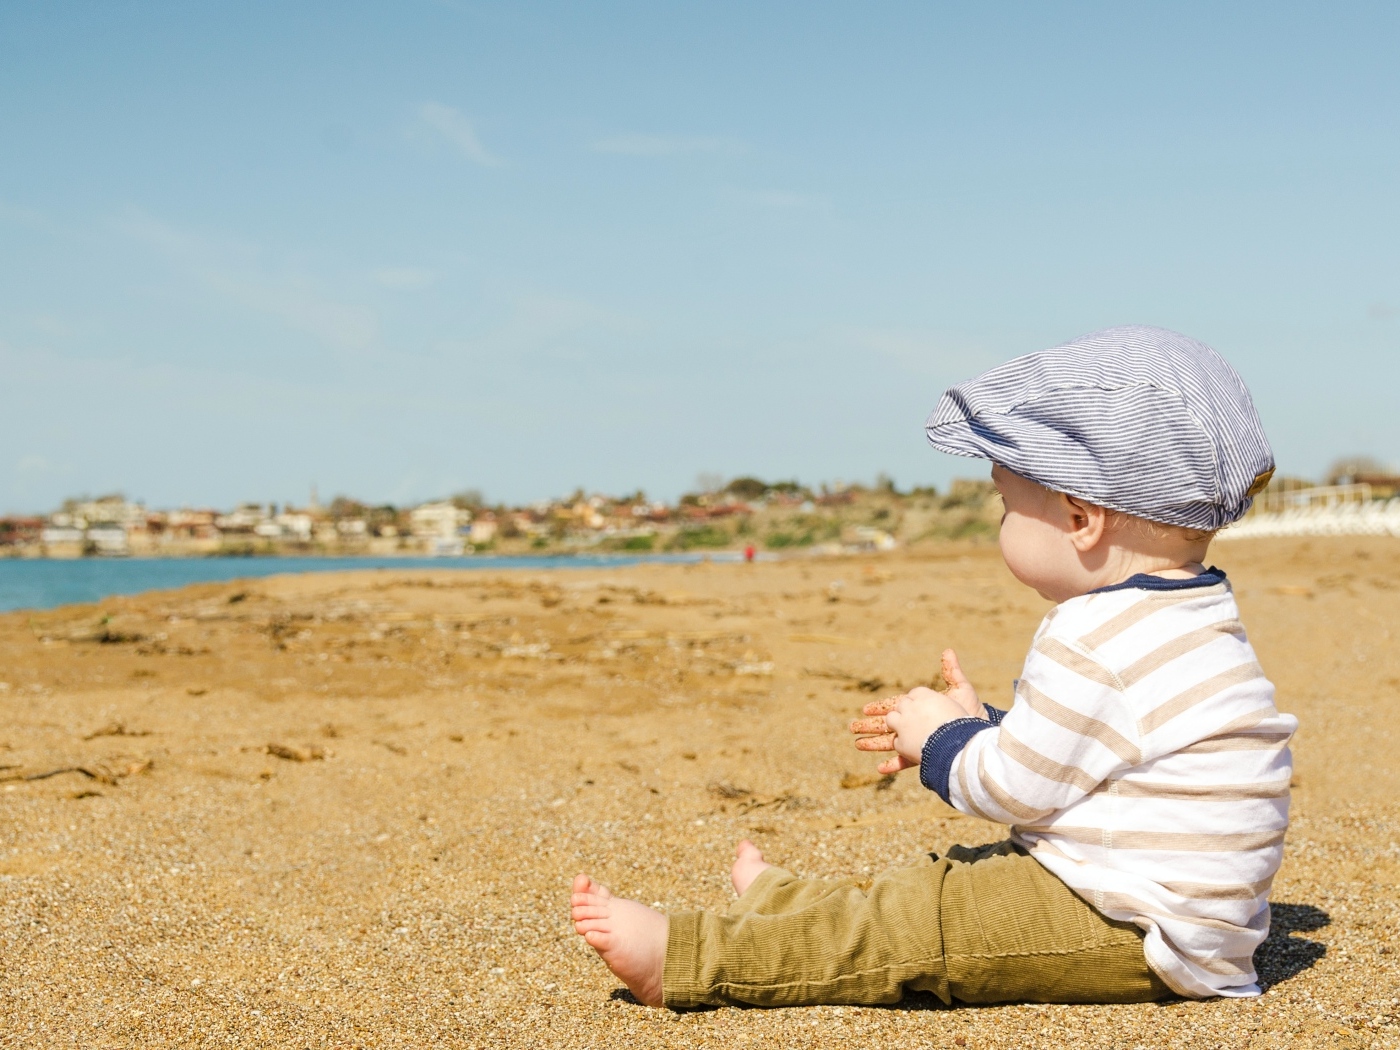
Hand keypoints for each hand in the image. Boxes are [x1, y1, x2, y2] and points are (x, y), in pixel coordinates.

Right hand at [848, 650, 985, 774]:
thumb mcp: (961, 689)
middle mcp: (917, 726)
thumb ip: (952, 672)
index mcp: (921, 709)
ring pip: (891, 743)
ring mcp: (919, 741)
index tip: (865, 709)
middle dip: (869, 726)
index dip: (880, 708)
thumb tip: (948, 651)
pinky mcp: (925, 755)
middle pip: (888, 725)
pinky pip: (905, 762)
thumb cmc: (972, 712)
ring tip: (857, 745)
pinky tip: (879, 768)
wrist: (981, 734)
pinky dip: (892, 764)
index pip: (895, 707)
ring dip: (874, 744)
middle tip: (851, 727)